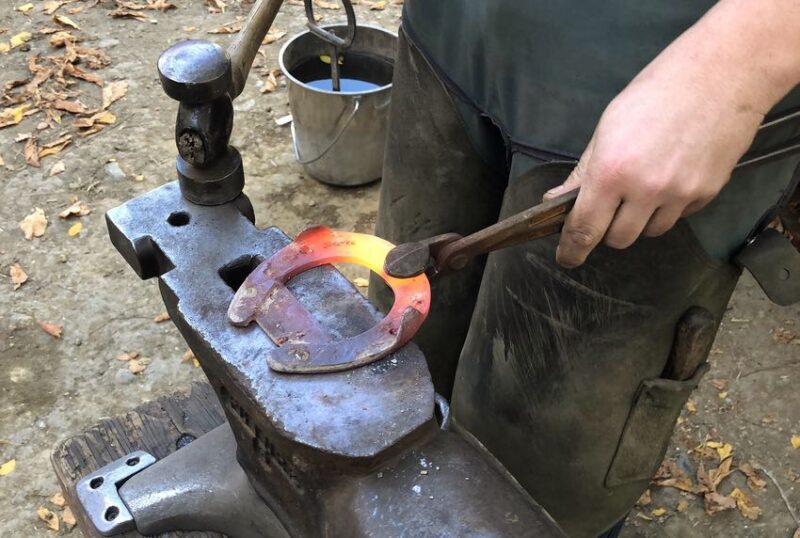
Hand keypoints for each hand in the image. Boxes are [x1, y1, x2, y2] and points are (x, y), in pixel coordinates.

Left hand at [543, 0, 799, 267]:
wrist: (721, 75)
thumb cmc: (656, 93)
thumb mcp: (607, 129)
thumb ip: (582, 173)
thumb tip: (557, 201)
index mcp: (611, 171)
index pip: (584, 229)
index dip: (572, 250)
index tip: (568, 258)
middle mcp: (644, 190)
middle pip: (618, 239)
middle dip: (608, 229)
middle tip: (610, 206)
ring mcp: (679, 195)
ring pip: (650, 231)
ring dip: (640, 219)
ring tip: (645, 183)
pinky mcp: (706, 194)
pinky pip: (678, 216)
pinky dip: (669, 207)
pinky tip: (672, 175)